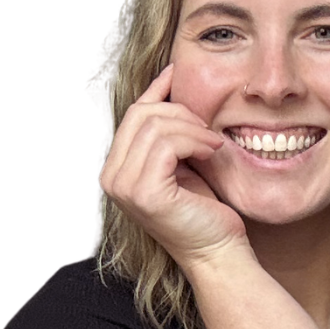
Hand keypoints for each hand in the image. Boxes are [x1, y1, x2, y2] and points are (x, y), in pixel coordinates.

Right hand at [100, 63, 247, 267]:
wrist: (218, 252)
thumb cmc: (203, 211)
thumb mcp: (181, 159)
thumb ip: (167, 128)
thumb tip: (167, 77)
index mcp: (116, 170)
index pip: (133, 114)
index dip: (158, 92)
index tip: (179, 76)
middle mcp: (112, 179)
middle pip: (141, 115)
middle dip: (180, 113)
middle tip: (208, 130)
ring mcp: (124, 187)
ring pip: (156, 127)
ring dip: (193, 129)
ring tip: (214, 145)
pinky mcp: (144, 192)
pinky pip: (167, 144)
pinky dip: (195, 141)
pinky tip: (212, 152)